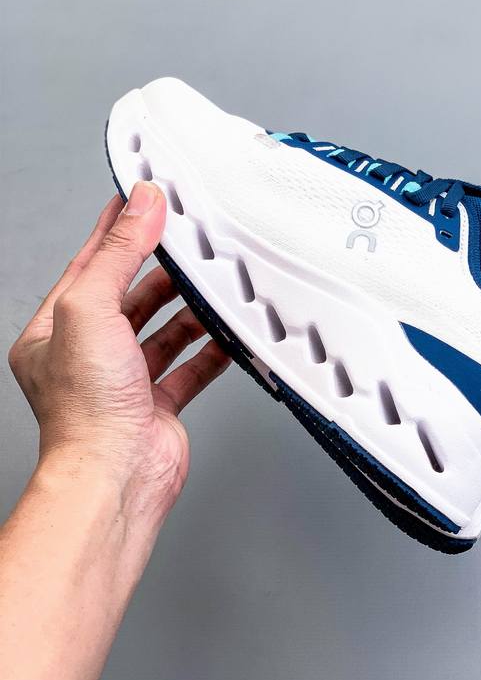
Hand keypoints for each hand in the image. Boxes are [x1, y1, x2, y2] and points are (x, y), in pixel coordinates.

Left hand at [8, 182, 230, 520]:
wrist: (116, 476)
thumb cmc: (86, 410)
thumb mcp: (91, 309)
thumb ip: (118, 255)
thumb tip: (139, 208)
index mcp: (54, 333)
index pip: (87, 267)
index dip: (114, 232)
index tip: (137, 203)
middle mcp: (86, 358)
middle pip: (129, 299)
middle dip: (159, 272)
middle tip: (186, 244)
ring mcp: (123, 383)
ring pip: (162, 333)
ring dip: (188, 311)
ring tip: (211, 285)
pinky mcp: (157, 405)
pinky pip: (189, 368)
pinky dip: (209, 351)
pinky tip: (225, 335)